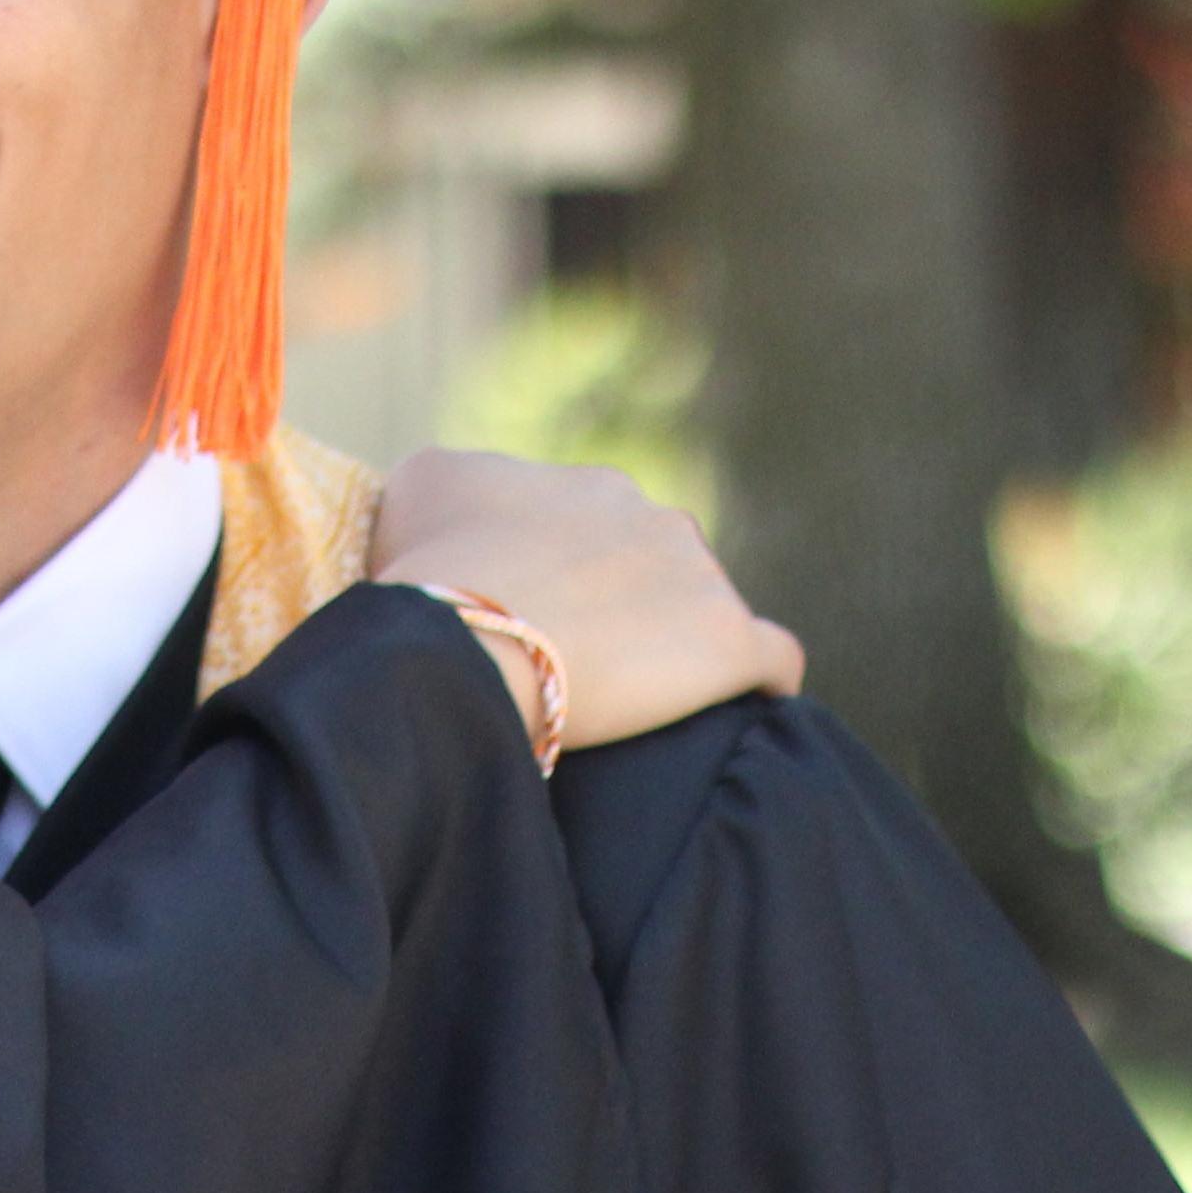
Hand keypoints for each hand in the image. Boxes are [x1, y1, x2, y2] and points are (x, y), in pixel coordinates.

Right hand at [369, 446, 804, 755]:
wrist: (473, 639)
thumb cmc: (431, 572)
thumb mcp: (417, 489)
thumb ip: (457, 482)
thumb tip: (466, 503)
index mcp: (587, 485)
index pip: (595, 525)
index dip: (569, 572)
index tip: (540, 616)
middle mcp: (652, 513)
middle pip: (658, 560)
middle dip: (633, 600)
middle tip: (584, 659)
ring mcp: (700, 576)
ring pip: (709, 607)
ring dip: (685, 641)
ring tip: (646, 696)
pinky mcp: (733, 644)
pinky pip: (773, 660)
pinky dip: (759, 681)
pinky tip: (735, 710)